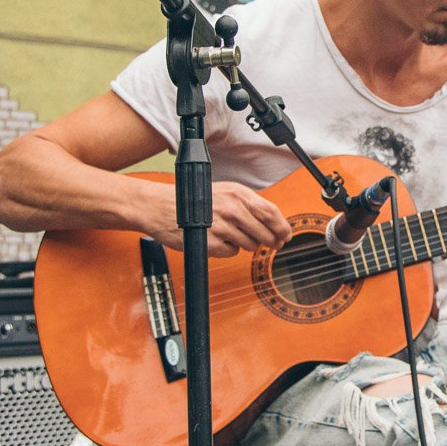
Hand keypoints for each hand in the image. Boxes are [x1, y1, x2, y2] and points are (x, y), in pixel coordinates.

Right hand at [143, 180, 291, 256]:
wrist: (160, 207)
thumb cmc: (193, 199)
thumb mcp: (225, 192)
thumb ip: (249, 205)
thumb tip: (274, 223)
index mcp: (238, 193)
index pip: (271, 213)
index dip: (283, 228)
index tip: (286, 236)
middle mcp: (232, 208)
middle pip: (265, 233)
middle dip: (270, 241)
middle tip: (269, 243)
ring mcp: (222, 226)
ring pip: (251, 245)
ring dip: (246, 245)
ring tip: (231, 235)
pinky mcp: (211, 243)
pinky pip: (232, 253)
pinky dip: (228, 250)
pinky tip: (217, 240)